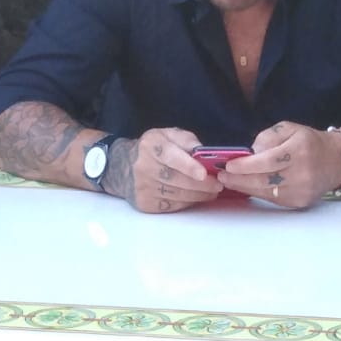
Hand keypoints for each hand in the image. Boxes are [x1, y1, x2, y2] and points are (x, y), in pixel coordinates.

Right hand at [108, 128, 222, 213]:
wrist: (122, 166)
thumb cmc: (153, 149)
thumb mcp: (167, 135)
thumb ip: (187, 140)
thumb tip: (204, 152)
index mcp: (151, 145)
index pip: (171, 157)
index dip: (188, 166)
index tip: (204, 174)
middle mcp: (143, 167)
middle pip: (176, 179)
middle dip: (201, 185)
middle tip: (218, 185)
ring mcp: (142, 187)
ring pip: (176, 195)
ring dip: (198, 195)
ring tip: (211, 192)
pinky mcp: (144, 203)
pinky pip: (172, 205)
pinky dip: (187, 202)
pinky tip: (195, 197)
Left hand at [218, 121, 340, 209]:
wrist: (336, 161)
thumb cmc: (309, 142)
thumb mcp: (289, 129)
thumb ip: (267, 137)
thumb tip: (249, 153)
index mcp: (300, 150)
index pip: (267, 161)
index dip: (245, 165)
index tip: (228, 165)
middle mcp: (303, 172)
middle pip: (264, 180)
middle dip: (239, 179)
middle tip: (222, 177)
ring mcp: (302, 190)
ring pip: (266, 192)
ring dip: (244, 188)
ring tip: (229, 182)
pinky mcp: (300, 202)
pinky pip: (273, 199)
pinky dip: (257, 193)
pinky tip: (246, 187)